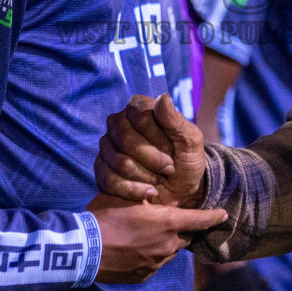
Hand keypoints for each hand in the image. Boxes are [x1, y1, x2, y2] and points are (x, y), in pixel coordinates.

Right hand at [87, 194, 225, 283]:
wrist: (85, 250)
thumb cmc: (105, 217)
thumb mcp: (126, 195)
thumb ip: (147, 194)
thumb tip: (155, 191)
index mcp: (167, 223)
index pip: (200, 220)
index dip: (213, 217)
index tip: (224, 215)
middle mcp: (168, 245)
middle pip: (184, 237)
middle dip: (181, 229)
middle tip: (167, 221)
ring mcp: (156, 263)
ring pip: (169, 251)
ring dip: (164, 243)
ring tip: (143, 235)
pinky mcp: (144, 276)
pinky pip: (154, 264)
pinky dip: (149, 256)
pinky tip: (133, 250)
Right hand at [96, 93, 208, 207]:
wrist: (181, 190)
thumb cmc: (186, 160)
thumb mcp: (190, 141)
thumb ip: (175, 121)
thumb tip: (162, 98)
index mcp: (139, 107)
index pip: (139, 116)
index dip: (157, 138)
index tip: (173, 151)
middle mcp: (118, 122)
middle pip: (126, 140)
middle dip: (152, 160)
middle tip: (169, 168)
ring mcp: (107, 145)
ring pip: (119, 162)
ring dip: (145, 176)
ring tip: (159, 179)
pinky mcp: (101, 168)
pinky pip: (108, 180)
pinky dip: (133, 190)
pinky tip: (148, 192)